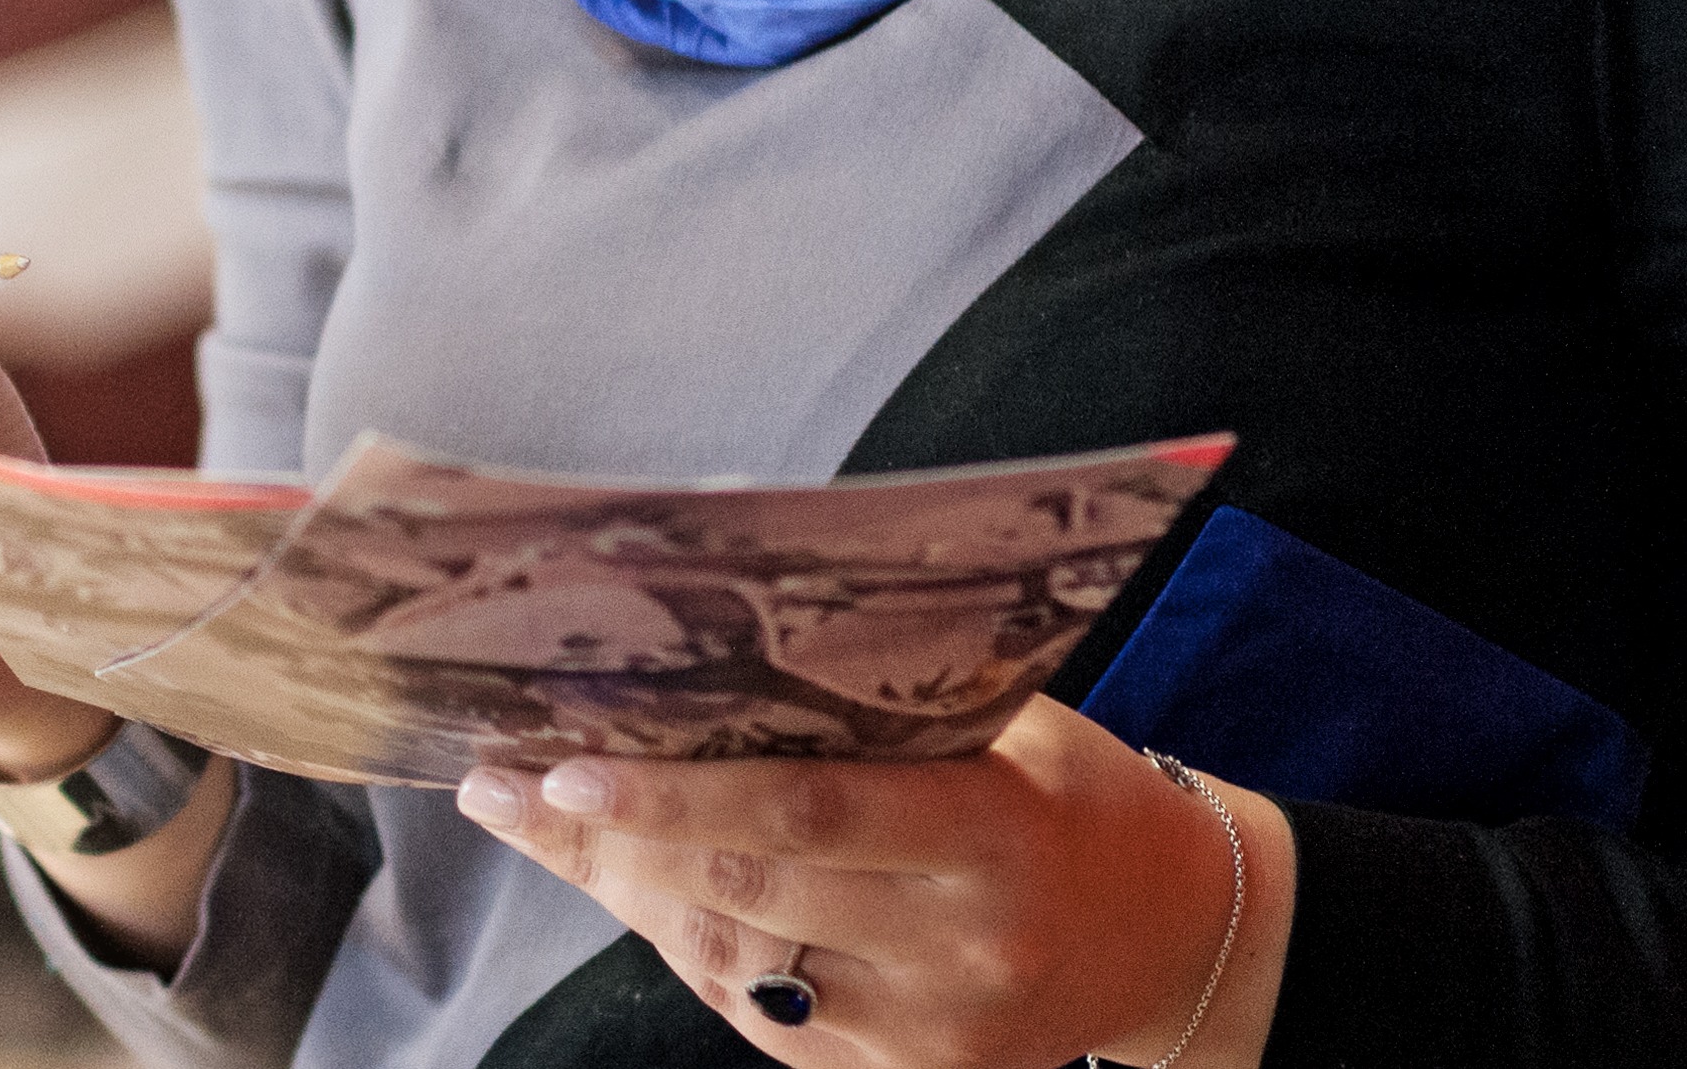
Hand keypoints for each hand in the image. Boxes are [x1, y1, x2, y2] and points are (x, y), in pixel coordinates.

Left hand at [455, 699, 1292, 1068]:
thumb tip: (707, 657)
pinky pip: (768, 1018)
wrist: (1179, 933)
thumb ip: (884, 710)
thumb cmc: (1076, 799)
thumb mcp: (1013, 730)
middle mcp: (960, 943)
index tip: (561, 767)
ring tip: (555, 827)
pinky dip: (697, 952)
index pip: (804, 812)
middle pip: (743, 897)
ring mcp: (932, 1029)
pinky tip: (649, 893)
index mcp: (993, 832)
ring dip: (632, 896)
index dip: (672, 798)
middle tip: (507, 790)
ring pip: (736, 966)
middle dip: (609, 844)